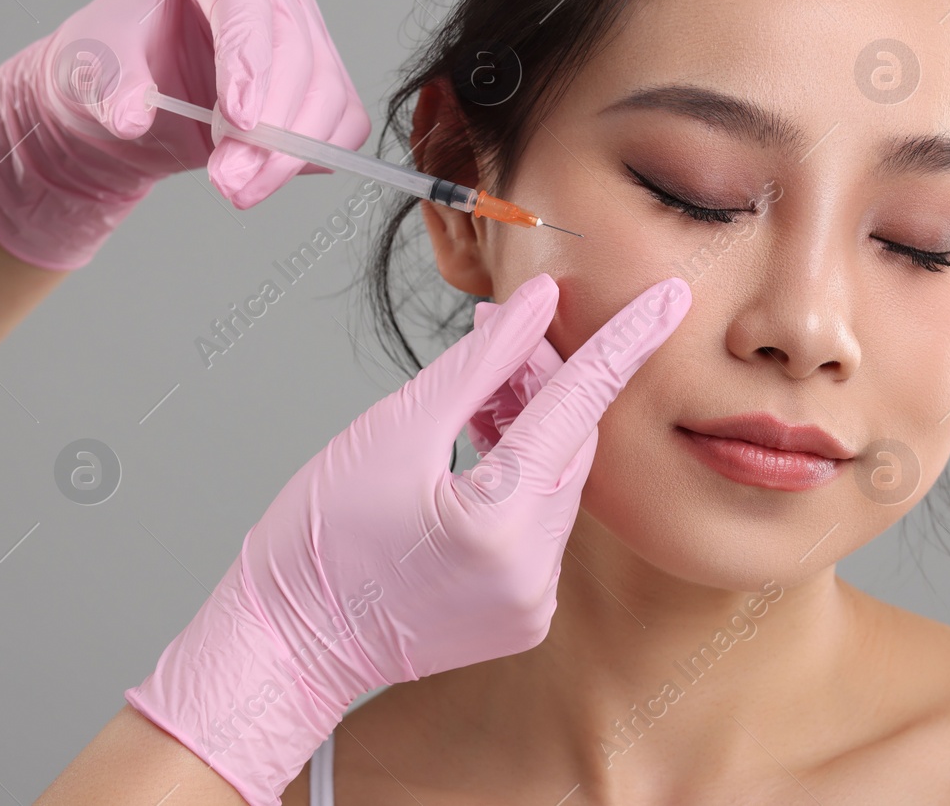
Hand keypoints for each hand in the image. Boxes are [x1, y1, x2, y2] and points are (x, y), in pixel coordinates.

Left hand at [0, 0, 368, 269]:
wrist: (129, 100)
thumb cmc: (114, 62)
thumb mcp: (87, 64)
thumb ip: (108, 84)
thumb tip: (130, 116)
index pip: (246, 3)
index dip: (249, 64)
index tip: (239, 121)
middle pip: (296, 54)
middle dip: (268, 128)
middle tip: (228, 178)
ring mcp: (307, 30)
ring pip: (328, 93)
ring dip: (289, 153)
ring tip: (237, 188)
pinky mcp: (324, 79)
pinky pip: (344, 121)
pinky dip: (312, 157)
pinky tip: (265, 177)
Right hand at [124, 273, 691, 805]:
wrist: (282, 648)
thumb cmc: (317, 542)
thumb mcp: (394, 429)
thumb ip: (479, 363)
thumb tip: (532, 307)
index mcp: (500, 523)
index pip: (578, 407)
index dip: (621, 344)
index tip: (668, 301)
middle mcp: (532, 572)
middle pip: (569, 446)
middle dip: (545, 383)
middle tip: (502, 335)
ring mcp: (532, 602)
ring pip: (558, 484)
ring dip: (531, 430)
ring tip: (476, 396)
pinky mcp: (523, 616)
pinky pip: (542, 526)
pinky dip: (521, 481)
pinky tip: (480, 451)